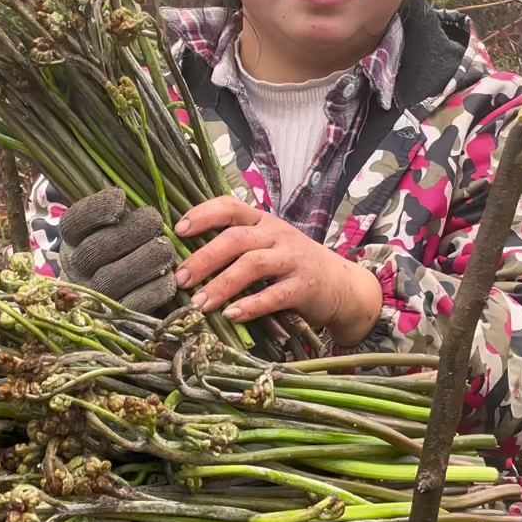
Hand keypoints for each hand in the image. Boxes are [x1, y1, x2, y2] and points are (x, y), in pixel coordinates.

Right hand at [59, 188, 176, 312]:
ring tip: (165, 248)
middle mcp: (76, 268)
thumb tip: (126, 198)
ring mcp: (94, 296)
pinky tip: (169, 276)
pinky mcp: (116, 320)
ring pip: (113, 277)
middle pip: (96, 249)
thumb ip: (116, 211)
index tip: (122, 199)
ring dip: (146, 258)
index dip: (97, 209)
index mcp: (71, 239)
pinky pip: (134, 304)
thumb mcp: (109, 226)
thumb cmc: (118, 250)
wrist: (110, 300)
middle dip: (132, 231)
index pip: (75, 222)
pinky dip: (156, 289)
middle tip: (155, 222)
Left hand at [174, 197, 382, 344]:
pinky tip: (231, 315)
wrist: (343, 286)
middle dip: (203, 259)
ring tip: (199, 304)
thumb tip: (189, 258)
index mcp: (264, 222)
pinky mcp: (305, 286)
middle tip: (181, 279)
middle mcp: (278, 235)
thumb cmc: (296, 266)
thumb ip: (239, 245)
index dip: (203, 214)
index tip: (178, 230)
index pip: (231, 207)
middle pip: (235, 239)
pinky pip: (274, 295)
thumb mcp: (270, 246)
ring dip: (221, 285)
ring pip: (252, 265)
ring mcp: (293, 259)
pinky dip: (250, 305)